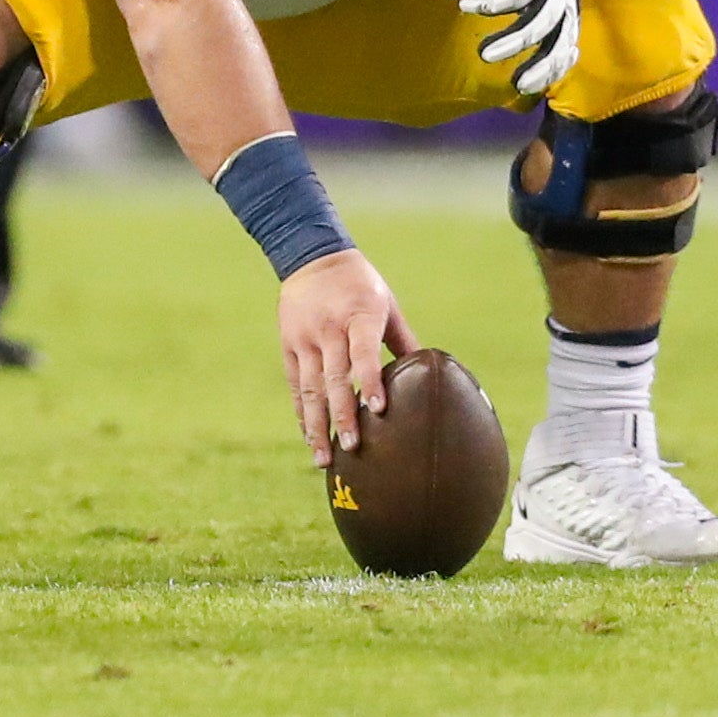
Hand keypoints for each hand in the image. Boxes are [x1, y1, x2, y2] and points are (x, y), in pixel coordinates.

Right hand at [279, 249, 412, 466]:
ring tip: (324, 458)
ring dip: (316, 426)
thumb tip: (428, 377)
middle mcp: (329, 329)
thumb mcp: (387, 304)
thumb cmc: (361, 285)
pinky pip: (295, 385)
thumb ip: (404, 341)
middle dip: (342, 415)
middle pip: (334, 378)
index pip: (364, 352)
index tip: (378, 411)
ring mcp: (305, 338)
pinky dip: (302, 413)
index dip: (370, 381)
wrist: (313, 258)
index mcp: (359, 315)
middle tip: (352, 448)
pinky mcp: (289, 345)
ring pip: (309, 388)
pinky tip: (310, 437)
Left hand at [444, 0, 587, 98]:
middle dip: (514, 41)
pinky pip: (568, 50)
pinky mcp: (571, 21)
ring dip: (543, 66)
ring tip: (518, 84)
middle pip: (542, 22)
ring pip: (562, 43)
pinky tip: (535, 82)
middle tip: (484, 54)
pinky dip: (557, 69)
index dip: (489, 2)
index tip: (462, 3)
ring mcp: (569, 8)